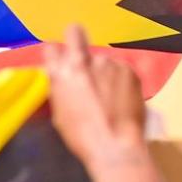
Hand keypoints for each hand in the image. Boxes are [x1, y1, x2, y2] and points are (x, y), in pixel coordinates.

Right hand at [43, 26, 146, 165]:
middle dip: (77, 42)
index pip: (52, 46)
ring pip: (102, 59)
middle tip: (85, 62)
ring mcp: (108, 62)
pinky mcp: (129, 69)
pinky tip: (123, 98)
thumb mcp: (60, 111)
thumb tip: (64, 78)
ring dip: (103, 71)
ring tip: (111, 95)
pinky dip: (120, 79)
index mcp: (61, 73)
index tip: (61, 58)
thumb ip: (61, 87)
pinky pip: (120, 69)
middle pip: (77, 37)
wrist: (116, 145)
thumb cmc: (81, 135)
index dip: (56, 52)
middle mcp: (83, 60)